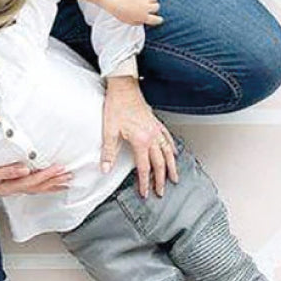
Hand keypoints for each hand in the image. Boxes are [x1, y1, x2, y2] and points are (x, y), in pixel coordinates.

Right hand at [0, 163, 71, 196]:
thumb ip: (6, 171)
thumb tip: (25, 169)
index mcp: (7, 186)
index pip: (32, 180)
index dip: (47, 175)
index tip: (60, 168)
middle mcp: (10, 189)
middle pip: (37, 187)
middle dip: (54, 182)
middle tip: (70, 177)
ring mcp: (8, 189)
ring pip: (34, 189)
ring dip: (50, 185)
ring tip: (65, 183)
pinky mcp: (6, 186)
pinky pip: (28, 187)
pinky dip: (40, 185)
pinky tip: (46, 185)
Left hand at [101, 77, 178, 197]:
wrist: (124, 87)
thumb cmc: (116, 106)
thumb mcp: (109, 131)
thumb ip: (108, 152)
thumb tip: (105, 168)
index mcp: (141, 141)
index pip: (145, 168)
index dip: (145, 182)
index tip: (145, 193)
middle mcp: (152, 137)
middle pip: (160, 163)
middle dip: (161, 180)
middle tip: (161, 191)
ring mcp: (156, 130)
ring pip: (168, 152)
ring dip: (172, 167)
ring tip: (174, 178)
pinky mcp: (156, 123)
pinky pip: (168, 139)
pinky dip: (172, 148)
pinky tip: (174, 152)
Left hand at [107, 0, 162, 25]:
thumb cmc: (117, 10)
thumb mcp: (126, 20)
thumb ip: (136, 22)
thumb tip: (143, 21)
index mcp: (142, 17)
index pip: (155, 20)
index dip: (158, 20)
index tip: (159, 19)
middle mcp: (146, 8)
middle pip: (156, 7)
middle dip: (152, 6)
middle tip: (146, 4)